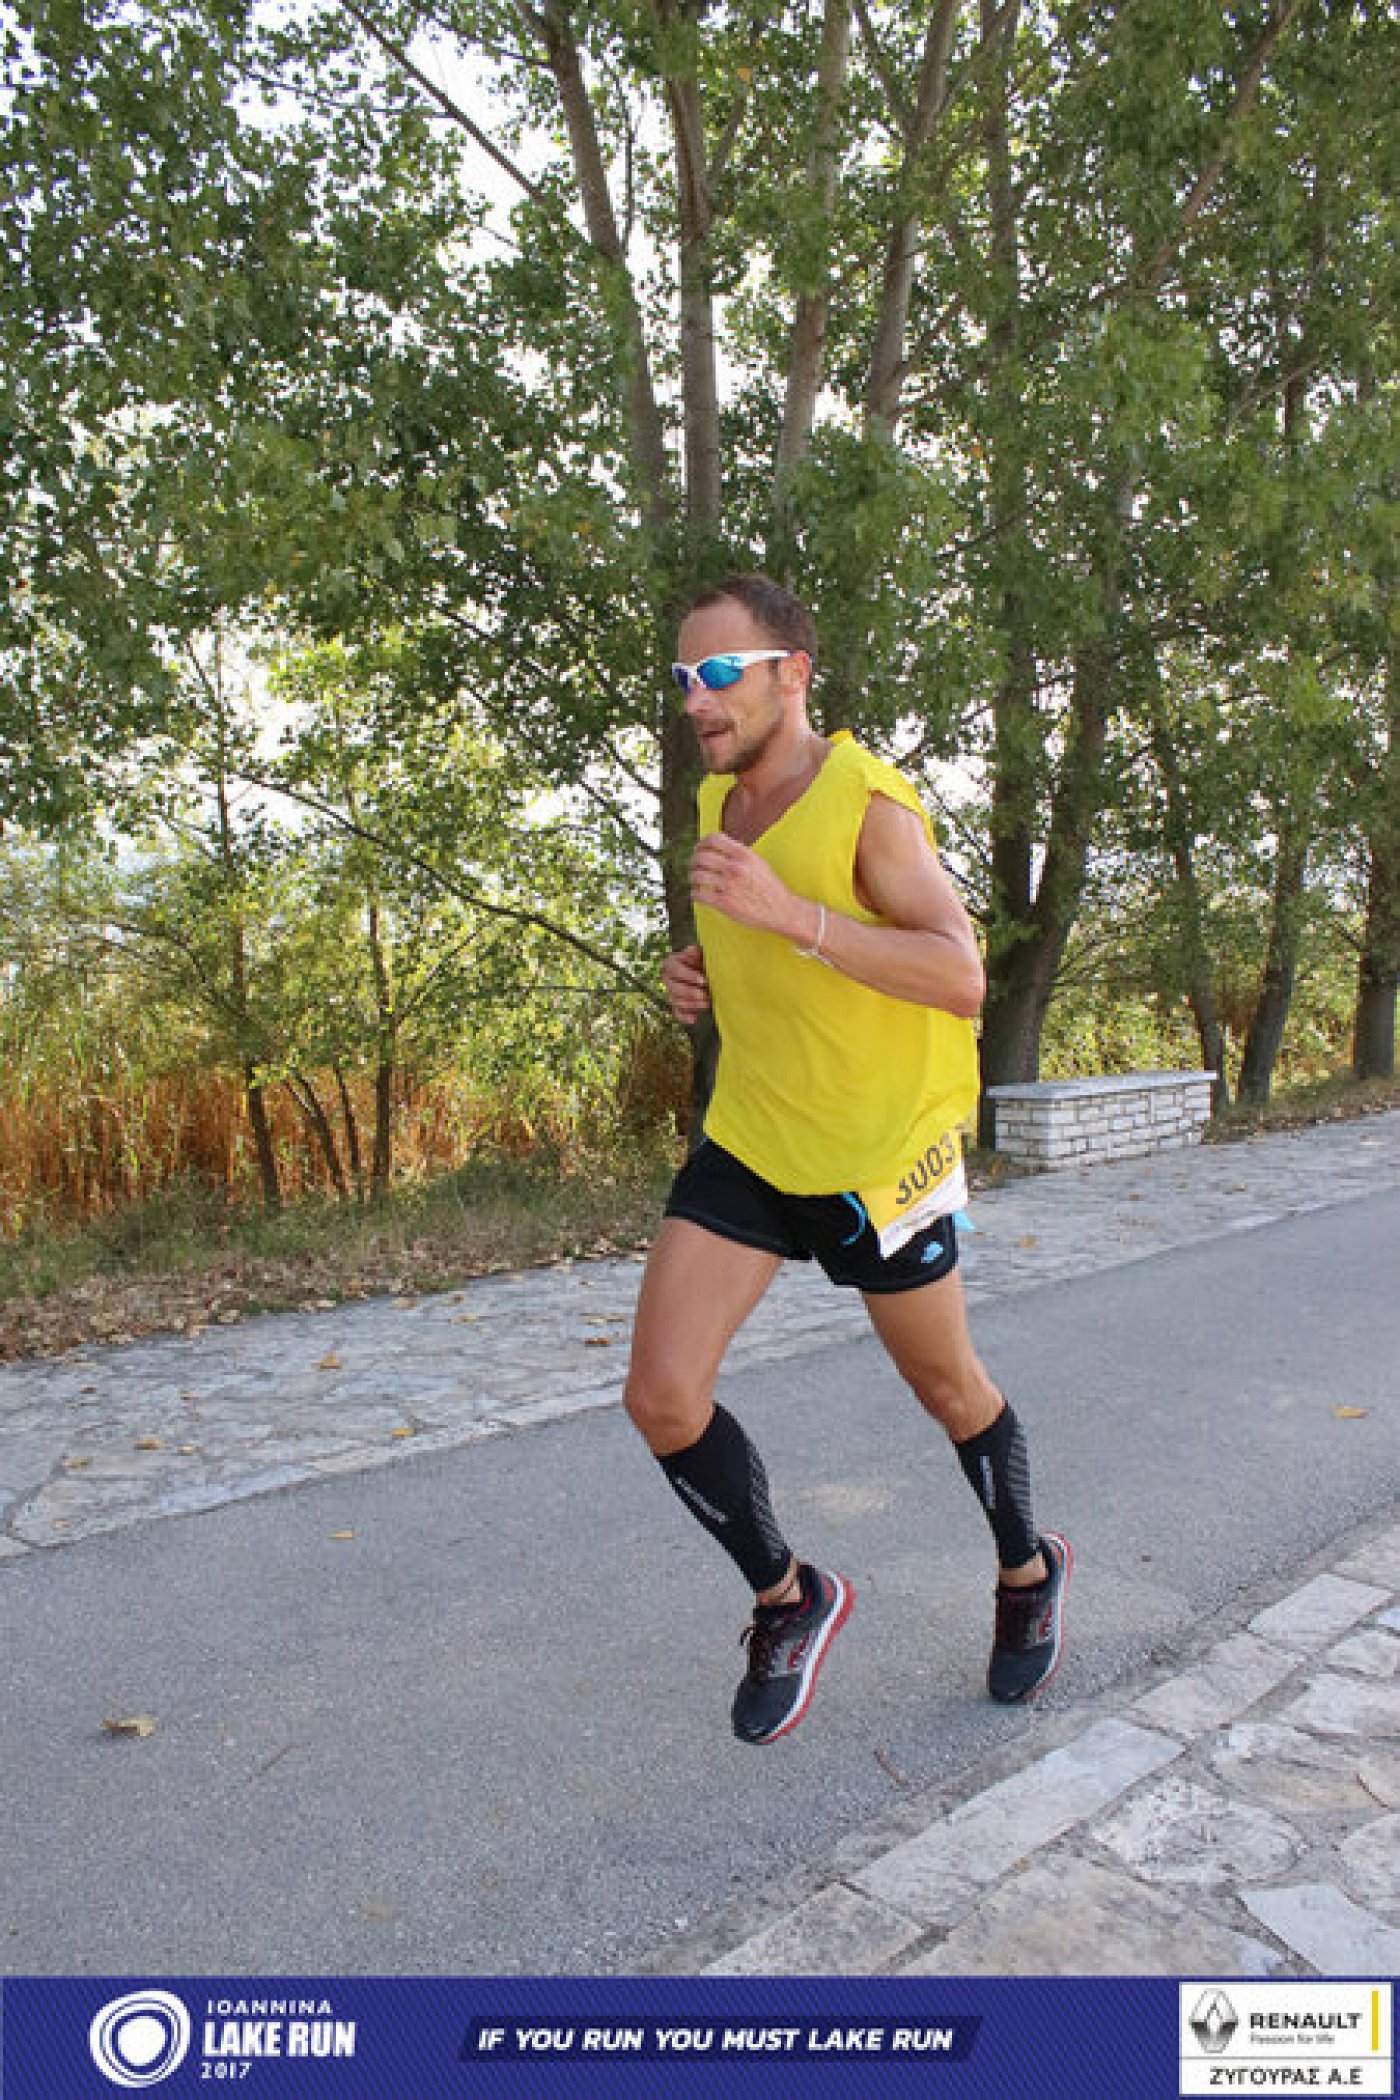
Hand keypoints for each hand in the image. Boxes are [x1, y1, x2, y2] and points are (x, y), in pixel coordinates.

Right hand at [660, 942, 710, 1023]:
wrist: (703, 970)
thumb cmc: (701, 959)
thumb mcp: (700, 953)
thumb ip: (697, 952)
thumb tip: (693, 950)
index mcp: (670, 963)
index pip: (675, 970)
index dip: (689, 976)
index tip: (704, 980)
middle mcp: (667, 979)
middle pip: (675, 988)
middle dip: (691, 993)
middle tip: (706, 995)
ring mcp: (670, 993)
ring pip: (676, 1001)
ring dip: (692, 1004)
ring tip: (707, 1004)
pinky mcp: (676, 1005)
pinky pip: (677, 1013)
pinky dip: (685, 1017)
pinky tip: (694, 1019)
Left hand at [689, 832, 803, 938]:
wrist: (781, 910)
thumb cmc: (770, 888)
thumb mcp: (758, 863)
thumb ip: (740, 855)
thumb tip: (719, 848)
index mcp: (744, 854)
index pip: (714, 839)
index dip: (702, 843)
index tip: (699, 849)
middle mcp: (735, 867)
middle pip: (701, 857)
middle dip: (693, 862)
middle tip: (694, 867)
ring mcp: (728, 885)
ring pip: (696, 875)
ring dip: (692, 878)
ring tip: (695, 882)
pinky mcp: (724, 902)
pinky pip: (698, 895)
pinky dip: (694, 894)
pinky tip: (698, 895)